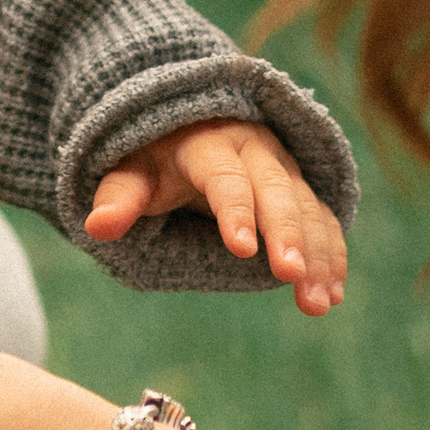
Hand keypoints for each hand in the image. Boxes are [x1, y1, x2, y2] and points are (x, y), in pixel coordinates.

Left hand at [86, 120, 346, 312]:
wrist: (189, 126)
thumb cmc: (155, 158)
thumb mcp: (132, 171)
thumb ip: (119, 197)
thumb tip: (96, 227)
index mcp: (209, 144)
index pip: (224, 176)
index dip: (234, 210)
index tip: (241, 248)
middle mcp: (255, 150)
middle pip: (275, 190)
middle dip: (286, 233)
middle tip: (290, 275)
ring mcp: (283, 169)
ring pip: (307, 207)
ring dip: (316, 254)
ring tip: (317, 303)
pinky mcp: (302, 189)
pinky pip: (324, 220)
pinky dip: (331, 255)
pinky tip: (333, 294)